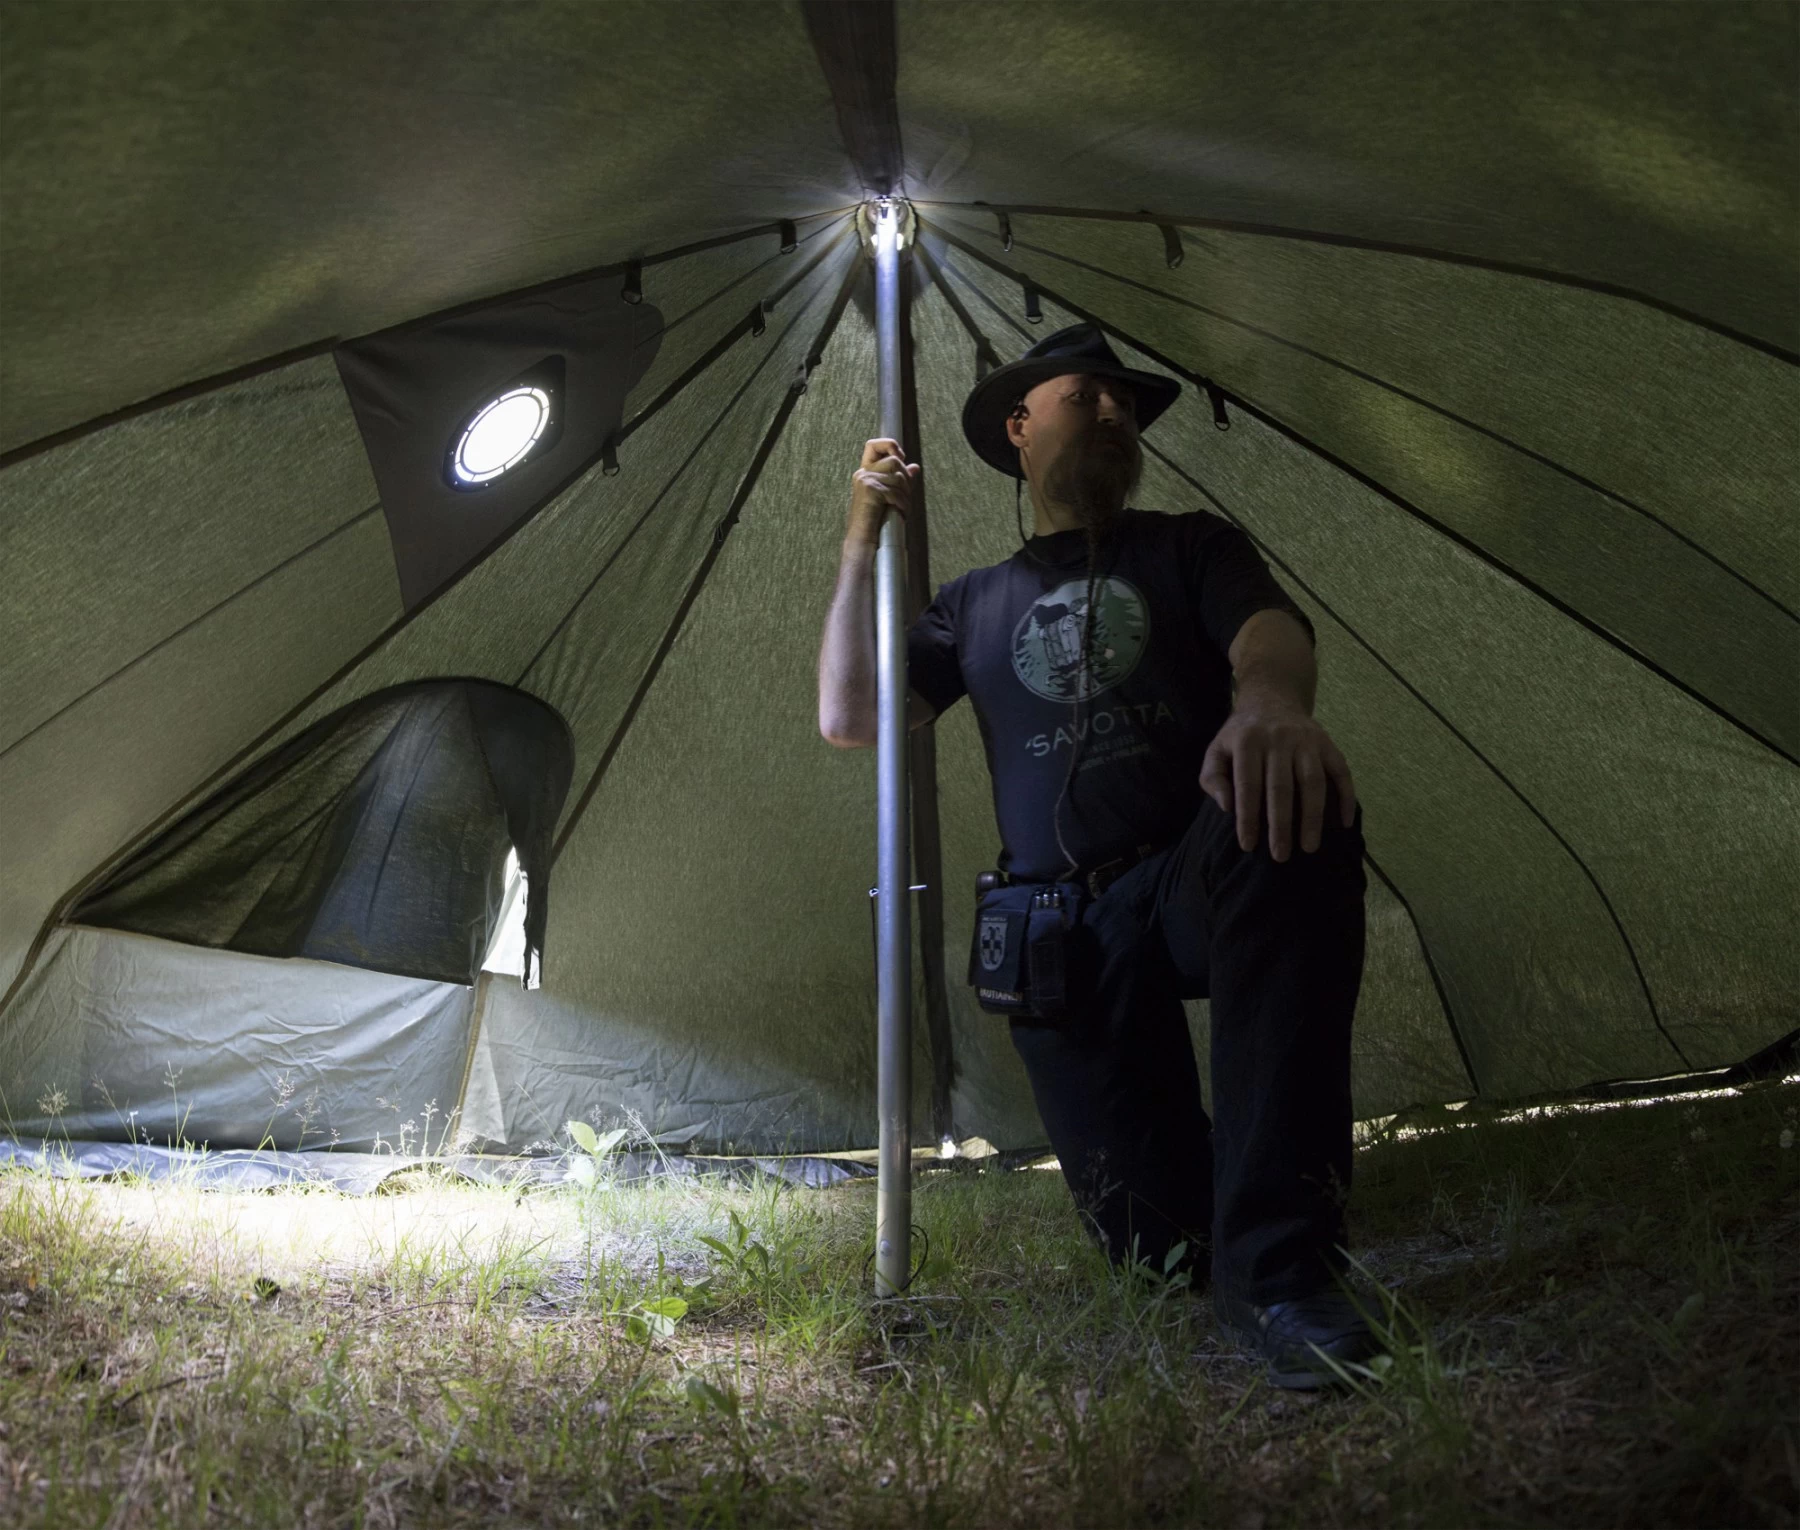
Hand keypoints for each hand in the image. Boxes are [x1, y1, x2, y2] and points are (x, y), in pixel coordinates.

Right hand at [848, 437, 919, 549]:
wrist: (862, 540)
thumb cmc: (876, 521)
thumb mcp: (890, 496)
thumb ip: (900, 480)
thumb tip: (915, 467)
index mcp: (865, 472)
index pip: (873, 445)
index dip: (889, 445)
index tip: (901, 457)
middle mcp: (863, 473)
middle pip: (895, 462)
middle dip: (906, 480)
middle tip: (904, 498)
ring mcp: (865, 481)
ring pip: (899, 477)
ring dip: (906, 496)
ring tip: (901, 508)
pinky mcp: (870, 490)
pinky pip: (896, 492)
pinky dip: (902, 504)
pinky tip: (900, 513)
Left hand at [1199, 701, 1356, 861]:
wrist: (1271, 698)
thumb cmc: (1240, 735)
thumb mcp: (1216, 749)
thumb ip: (1213, 777)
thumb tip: (1226, 806)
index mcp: (1247, 742)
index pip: (1248, 785)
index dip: (1248, 817)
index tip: (1248, 845)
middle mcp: (1278, 739)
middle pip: (1281, 787)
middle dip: (1281, 825)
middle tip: (1281, 856)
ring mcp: (1306, 740)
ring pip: (1313, 782)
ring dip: (1313, 817)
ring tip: (1310, 847)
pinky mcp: (1327, 742)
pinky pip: (1340, 770)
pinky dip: (1345, 796)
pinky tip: (1344, 823)